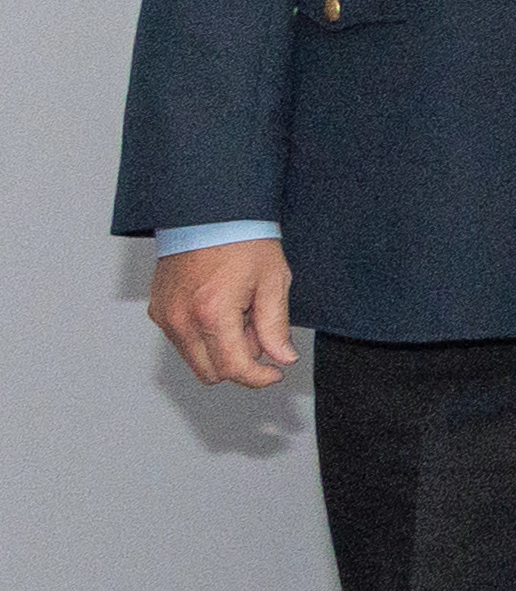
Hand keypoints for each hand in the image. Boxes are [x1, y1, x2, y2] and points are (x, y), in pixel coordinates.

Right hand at [149, 239, 298, 387]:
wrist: (209, 211)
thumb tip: (282, 358)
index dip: (258, 378)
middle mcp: (181, 319)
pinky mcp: (158, 309)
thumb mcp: (272, 281)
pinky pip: (183, 339)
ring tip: (241, 311)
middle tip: (259, 329)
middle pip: (210, 373)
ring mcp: (165, 315)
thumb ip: (275, 326)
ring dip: (221, 348)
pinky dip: (204, 335)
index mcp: (212, 314)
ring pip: (195, 358)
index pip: (233, 369)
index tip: (274, 373)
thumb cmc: (242, 238)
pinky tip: (222, 307)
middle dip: (240, 362)